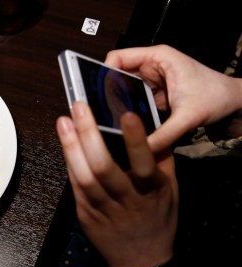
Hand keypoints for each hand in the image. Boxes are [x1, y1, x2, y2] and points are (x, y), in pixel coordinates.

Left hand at [56, 102, 179, 266]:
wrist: (140, 262)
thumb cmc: (158, 220)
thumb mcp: (170, 190)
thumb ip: (162, 159)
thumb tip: (154, 126)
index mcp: (151, 191)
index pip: (144, 163)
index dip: (136, 140)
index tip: (126, 114)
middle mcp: (126, 200)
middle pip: (103, 167)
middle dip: (89, 135)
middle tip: (78, 107)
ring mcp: (102, 209)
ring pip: (83, 177)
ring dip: (70, 147)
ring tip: (62, 121)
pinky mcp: (84, 215)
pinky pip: (75, 186)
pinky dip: (69, 162)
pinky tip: (64, 143)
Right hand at [105, 44, 241, 152]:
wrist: (236, 106)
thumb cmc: (217, 98)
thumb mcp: (189, 116)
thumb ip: (164, 134)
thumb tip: (141, 151)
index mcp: (157, 58)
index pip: (116, 58)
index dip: (102, 74)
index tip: (95, 95)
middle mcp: (151, 68)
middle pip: (115, 77)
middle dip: (106, 94)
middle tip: (97, 114)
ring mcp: (151, 83)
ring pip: (122, 92)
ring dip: (117, 107)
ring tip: (108, 123)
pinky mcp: (153, 98)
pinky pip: (132, 105)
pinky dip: (128, 116)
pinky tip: (124, 129)